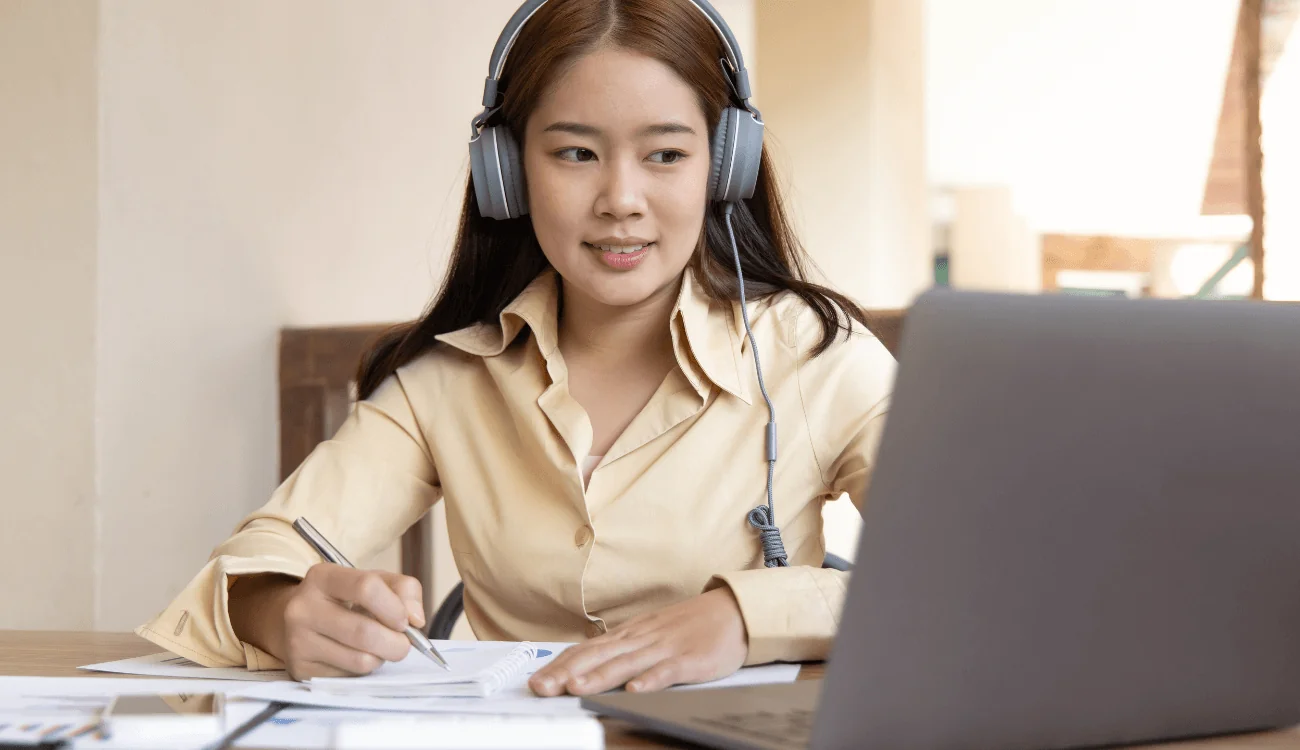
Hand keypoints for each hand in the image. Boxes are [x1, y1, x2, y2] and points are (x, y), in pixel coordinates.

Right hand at [246, 564, 424, 680]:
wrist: (299, 622)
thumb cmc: (345, 600)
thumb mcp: (374, 581)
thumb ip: (404, 590)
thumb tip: (415, 619)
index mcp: (323, 577)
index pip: (366, 587)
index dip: (394, 607)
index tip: (405, 621)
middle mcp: (303, 607)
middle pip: (365, 632)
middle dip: (396, 643)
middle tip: (403, 644)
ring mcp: (298, 641)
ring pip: (360, 660)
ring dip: (380, 658)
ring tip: (377, 648)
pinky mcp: (300, 669)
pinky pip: (348, 677)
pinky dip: (362, 671)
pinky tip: (355, 657)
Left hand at [529, 587, 747, 695]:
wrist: (732, 611)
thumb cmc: (688, 626)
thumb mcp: (648, 633)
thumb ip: (621, 649)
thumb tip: (587, 664)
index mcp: (629, 634)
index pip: (587, 650)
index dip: (560, 665)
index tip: (537, 680)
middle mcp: (641, 639)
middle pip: (598, 656)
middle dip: (567, 672)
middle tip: (542, 687)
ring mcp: (665, 648)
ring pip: (626, 663)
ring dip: (600, 676)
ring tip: (576, 688)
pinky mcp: (690, 659)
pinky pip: (668, 671)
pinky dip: (651, 680)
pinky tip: (635, 690)